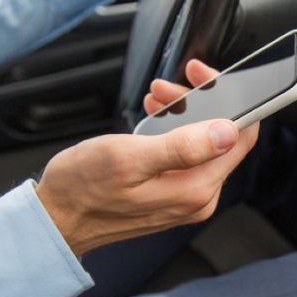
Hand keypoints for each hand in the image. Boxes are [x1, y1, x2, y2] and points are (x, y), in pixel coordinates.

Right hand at [35, 60, 258, 256]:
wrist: (55, 219)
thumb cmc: (82, 189)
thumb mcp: (129, 158)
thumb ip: (182, 147)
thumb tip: (227, 132)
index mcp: (195, 190)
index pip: (240, 137)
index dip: (231, 99)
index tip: (203, 78)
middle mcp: (197, 198)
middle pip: (223, 139)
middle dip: (199, 103)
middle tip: (167, 87)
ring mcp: (184, 198)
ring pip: (202, 144)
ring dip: (182, 114)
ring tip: (155, 100)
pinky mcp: (171, 196)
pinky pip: (185, 157)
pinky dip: (171, 132)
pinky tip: (152, 120)